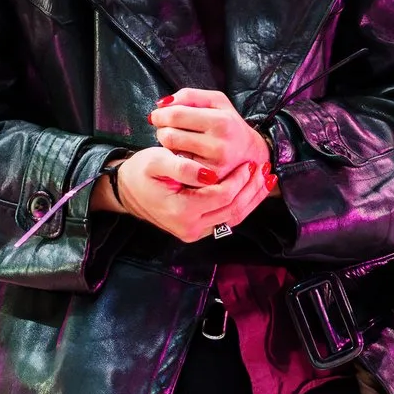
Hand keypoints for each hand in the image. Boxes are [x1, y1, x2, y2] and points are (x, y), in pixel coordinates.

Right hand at [98, 145, 270, 242]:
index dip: (238, 180)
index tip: (248, 162)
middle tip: (264, 168)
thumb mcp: (156, 160)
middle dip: (252, 189)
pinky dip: (243, 203)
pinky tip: (253, 189)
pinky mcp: (198, 230)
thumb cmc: (141, 172)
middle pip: (233, 210)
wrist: (127, 190)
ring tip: (266, 178)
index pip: (221, 196)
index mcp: (180, 211)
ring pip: (234, 218)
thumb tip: (209, 173)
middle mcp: (190, 228)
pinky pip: (227, 219)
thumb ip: (182, 166)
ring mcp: (194, 232)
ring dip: (252, 198)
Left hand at [148, 88, 269, 181]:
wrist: (251, 154)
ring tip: (175, 139)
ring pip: (170, 152)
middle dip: (161, 129)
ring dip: (166, 144)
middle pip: (169, 136)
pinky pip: (178, 166)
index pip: (176, 115)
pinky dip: (175, 158)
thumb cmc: (229, 124)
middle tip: (165, 127)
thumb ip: (189, 96)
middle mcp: (218, 146)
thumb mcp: (217, 101)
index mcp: (221, 122)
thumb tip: (161, 104)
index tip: (157, 115)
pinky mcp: (207, 180)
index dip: (161, 114)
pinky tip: (182, 153)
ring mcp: (213, 166)